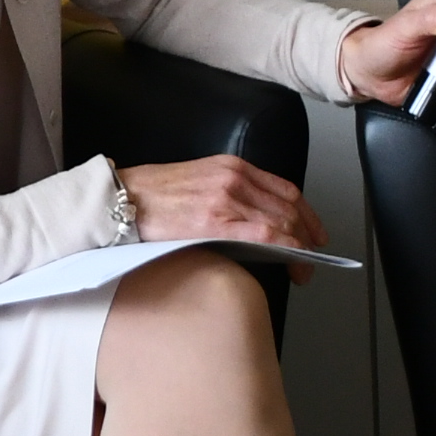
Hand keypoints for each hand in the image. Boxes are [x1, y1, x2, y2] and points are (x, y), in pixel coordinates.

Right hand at [118, 155, 325, 254]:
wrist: (120, 199)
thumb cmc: (152, 194)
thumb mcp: (198, 180)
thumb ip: (228, 193)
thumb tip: (254, 221)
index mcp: (231, 166)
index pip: (285, 189)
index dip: (307, 214)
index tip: (315, 233)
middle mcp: (234, 178)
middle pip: (288, 208)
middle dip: (307, 237)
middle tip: (311, 259)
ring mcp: (226, 199)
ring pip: (281, 223)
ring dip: (299, 249)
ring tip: (301, 269)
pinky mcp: (215, 221)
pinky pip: (264, 235)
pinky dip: (285, 248)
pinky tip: (290, 261)